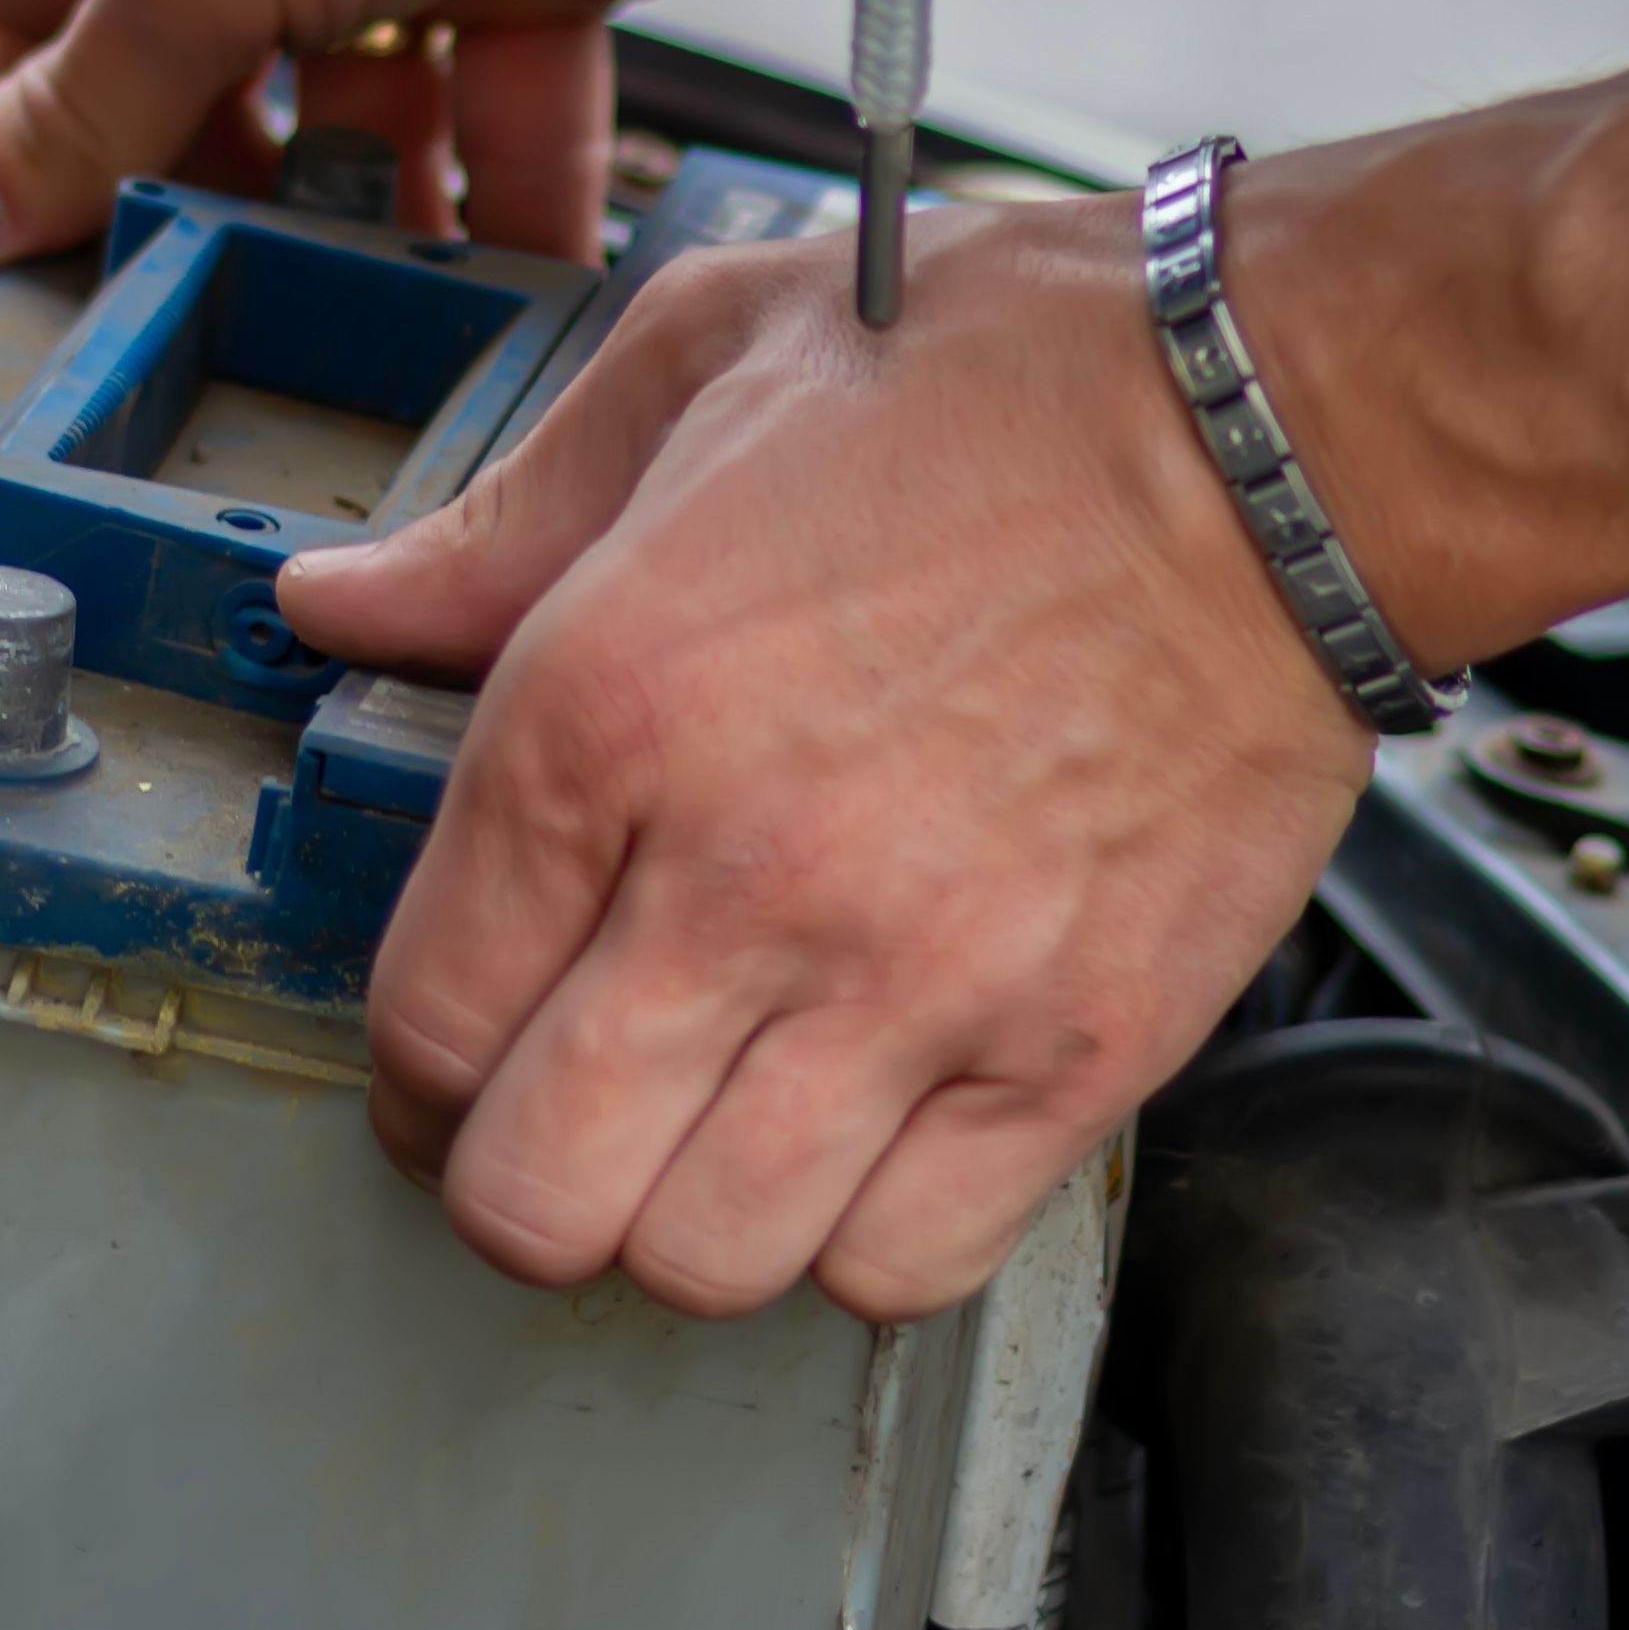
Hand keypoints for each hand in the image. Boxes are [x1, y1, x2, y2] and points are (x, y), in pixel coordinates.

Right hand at [0, 0, 828, 289]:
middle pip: (195, 90)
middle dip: (229, 207)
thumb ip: (77, 109)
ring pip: (354, 118)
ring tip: (379, 331)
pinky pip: (491, 113)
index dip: (50, 162)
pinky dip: (502, 199)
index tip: (80, 283)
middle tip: (238, 327)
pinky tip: (508, 292)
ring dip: (373, 227)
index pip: (29, 25)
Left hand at [269, 195, 1375, 1321]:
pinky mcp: (1074, 1049)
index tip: (447, 1067)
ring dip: (684, 1224)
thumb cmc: (1010, 382)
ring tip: (712, 1142)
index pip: (424, 1017)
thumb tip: (343, 607)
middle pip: (536, 1195)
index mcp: (610, 705)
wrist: (1285, 433)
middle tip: (556, 1131)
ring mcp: (917, 982)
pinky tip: (865, 1143)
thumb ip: (505, 517)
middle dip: (515, 1186)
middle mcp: (743, 873)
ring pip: (706, 1259)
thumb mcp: (705, 366)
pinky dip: (862, 1242)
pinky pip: (904, 1263)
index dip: (411, 1075)